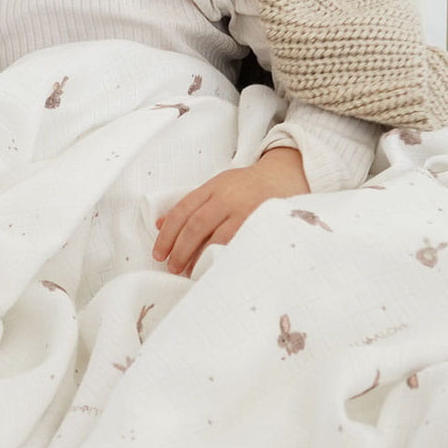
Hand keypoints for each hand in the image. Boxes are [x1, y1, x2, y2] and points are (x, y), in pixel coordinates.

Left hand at [152, 147, 309, 276]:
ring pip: (216, 239)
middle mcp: (228, 197)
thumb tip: (160, 224)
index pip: (183, 210)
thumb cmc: (249, 186)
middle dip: (180, 249)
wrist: (288, 175)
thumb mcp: (218, 186)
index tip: (159, 253)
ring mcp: (246, 212)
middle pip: (196, 225)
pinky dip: (223, 259)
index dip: (168, 234)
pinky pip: (238, 246)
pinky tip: (215, 269)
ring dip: (199, 258)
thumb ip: (192, 204)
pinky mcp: (262, 226)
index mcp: (214, 186)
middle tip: (172, 267)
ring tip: (190, 273)